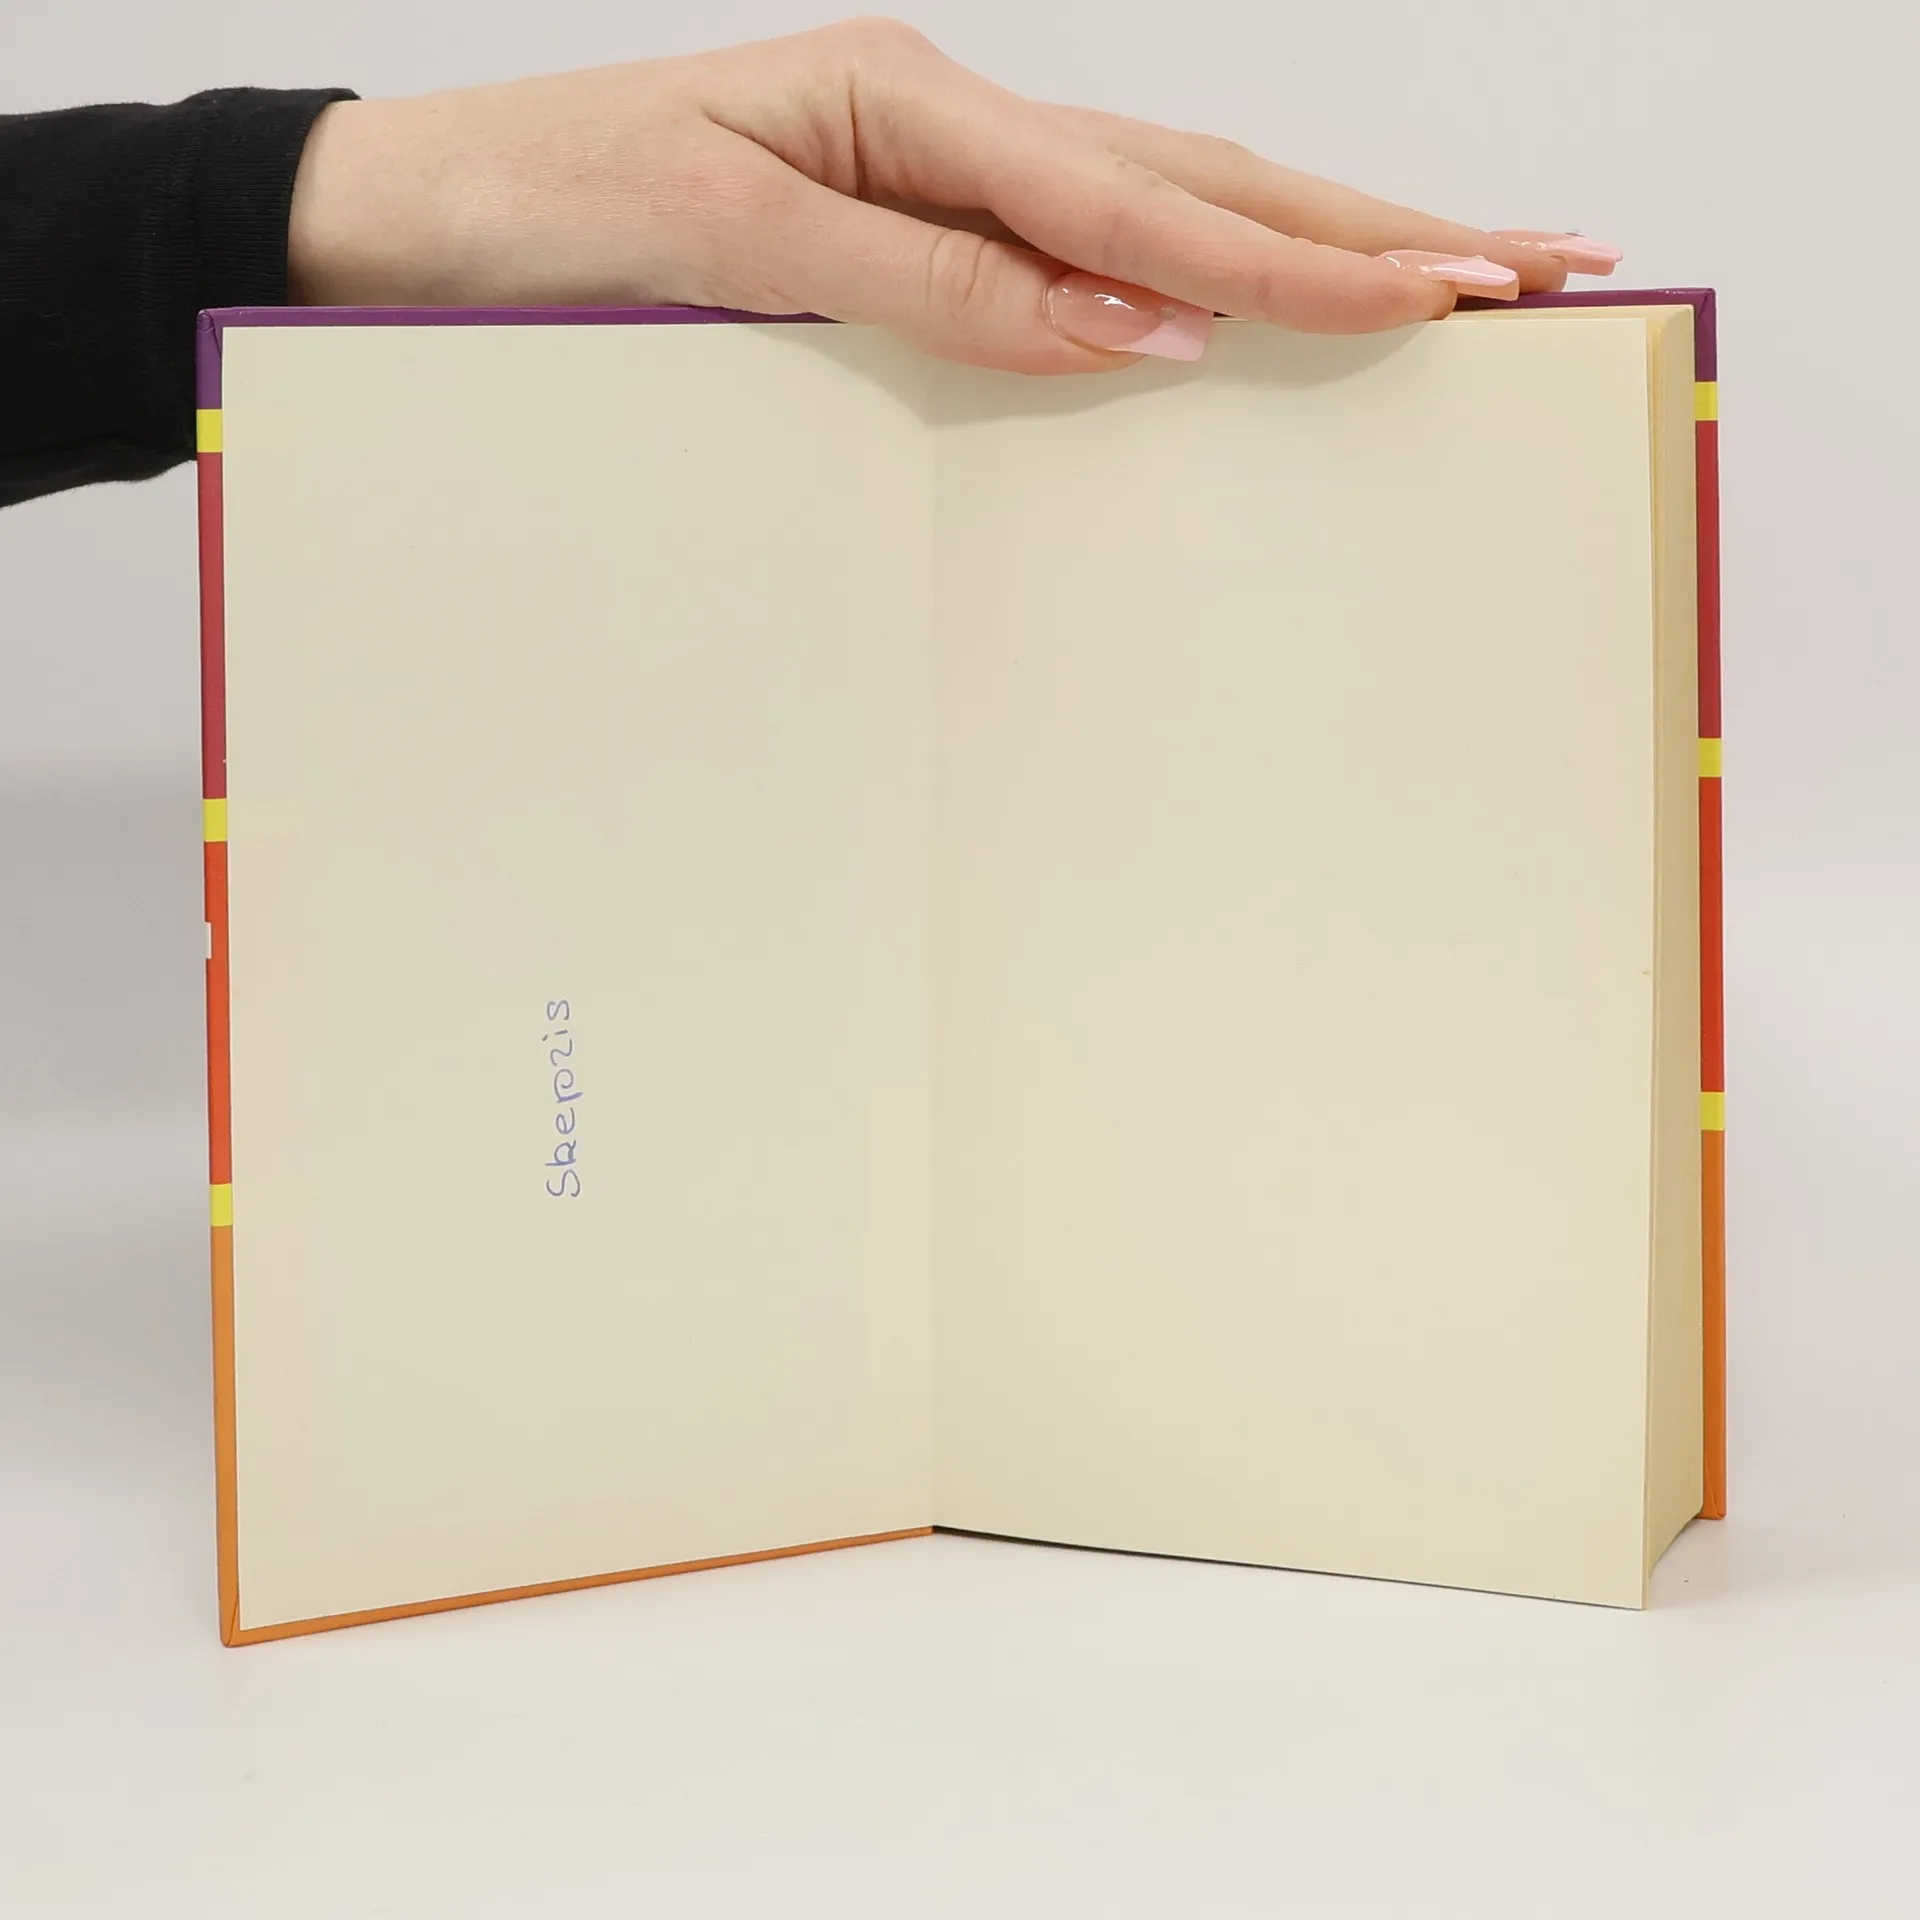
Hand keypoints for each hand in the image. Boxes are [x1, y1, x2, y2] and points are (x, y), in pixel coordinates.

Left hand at [287, 17, 1621, 373]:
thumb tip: (1132, 329)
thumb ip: (936, 285)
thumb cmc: (533, 218)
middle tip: (1537, 257)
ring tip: (1455, 268)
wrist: (401, 221)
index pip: (1141, 203)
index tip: (1438, 295)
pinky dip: (1195, 275)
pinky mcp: (906, 231)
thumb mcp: (728, 240)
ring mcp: (933, 175)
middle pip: (1197, 177)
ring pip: (1160, 206)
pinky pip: (1079, 255)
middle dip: (1372, 224)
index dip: (1295, 260)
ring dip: (1315, 238)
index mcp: (910, 110)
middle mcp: (943, 128)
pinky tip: (1264, 299)